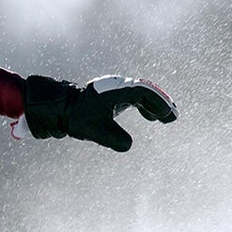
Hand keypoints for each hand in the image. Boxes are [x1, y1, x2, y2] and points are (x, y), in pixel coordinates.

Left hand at [23, 75, 177, 151]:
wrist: (59, 108)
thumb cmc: (77, 117)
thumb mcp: (97, 132)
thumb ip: (115, 140)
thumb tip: (128, 145)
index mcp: (117, 90)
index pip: (144, 94)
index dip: (159, 104)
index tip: (168, 116)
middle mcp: (117, 86)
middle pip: (145, 91)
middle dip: (160, 103)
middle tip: (172, 116)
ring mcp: (114, 89)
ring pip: (140, 94)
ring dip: (153, 105)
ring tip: (164, 118)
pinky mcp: (111, 94)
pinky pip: (133, 97)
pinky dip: (143, 106)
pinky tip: (149, 117)